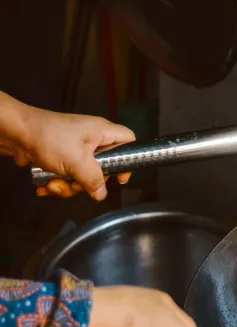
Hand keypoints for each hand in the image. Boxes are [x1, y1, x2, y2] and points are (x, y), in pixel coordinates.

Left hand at [0, 93, 132, 199]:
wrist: (16, 132)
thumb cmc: (49, 138)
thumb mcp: (77, 161)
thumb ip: (94, 179)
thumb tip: (102, 194)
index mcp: (102, 132)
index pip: (128, 141)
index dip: (129, 159)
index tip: (119, 178)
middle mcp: (91, 140)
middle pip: (103, 167)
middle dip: (87, 182)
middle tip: (75, 182)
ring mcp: (74, 148)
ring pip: (82, 175)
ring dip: (68, 185)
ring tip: (53, 184)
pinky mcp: (59, 156)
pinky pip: (66, 175)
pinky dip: (57, 182)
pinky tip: (45, 186)